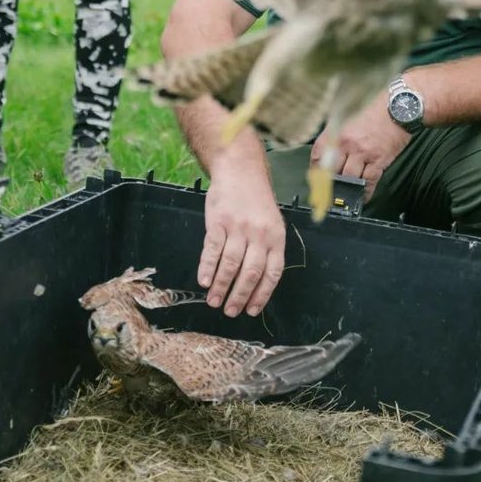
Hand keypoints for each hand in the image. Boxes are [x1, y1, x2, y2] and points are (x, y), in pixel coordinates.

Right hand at [197, 165, 285, 317]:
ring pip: (230, 265)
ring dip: (221, 287)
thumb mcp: (272, 222)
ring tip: (214, 302)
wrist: (240, 170)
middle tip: (231, 311)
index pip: (272, 273)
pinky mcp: (218, 222)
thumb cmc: (256, 200)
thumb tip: (258, 282)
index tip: (252, 310)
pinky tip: (204, 282)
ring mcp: (238, 228)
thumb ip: (267, 248)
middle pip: (250, 273)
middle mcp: (259, 234)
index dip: (262, 294)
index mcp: (276, 237)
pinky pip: (212, 250)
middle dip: (240, 296)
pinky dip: (207, 268)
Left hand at [311, 94, 410, 199]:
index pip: (318, 158)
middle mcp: (346, 143)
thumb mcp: (346, 117)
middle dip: (330, 184)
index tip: (317, 181)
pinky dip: (365, 192)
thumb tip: (327, 155)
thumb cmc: (372, 109)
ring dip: (347, 188)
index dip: (316, 173)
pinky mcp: (379, 160)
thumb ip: (334, 135)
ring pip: (349, 179)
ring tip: (346, 194)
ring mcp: (363, 153)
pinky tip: (363, 197)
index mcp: (335, 131)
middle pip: (331, 172)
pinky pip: (369, 181)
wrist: (398, 106)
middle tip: (329, 193)